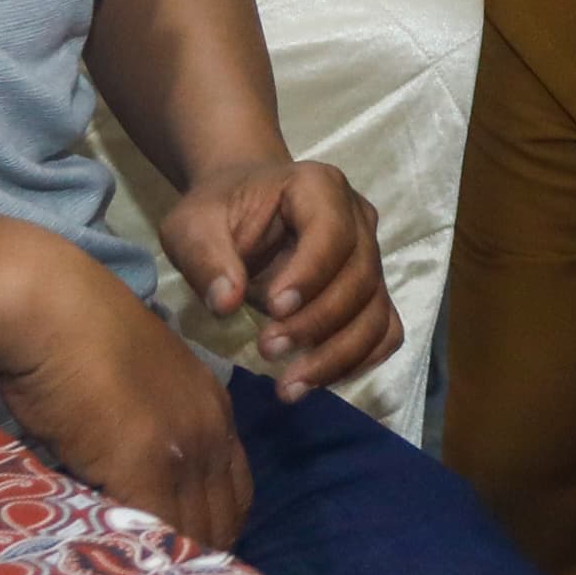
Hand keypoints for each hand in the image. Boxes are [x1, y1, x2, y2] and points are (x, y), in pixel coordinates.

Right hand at [0, 245, 255, 546]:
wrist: (51, 309)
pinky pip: (155, 533)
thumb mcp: (134, 385)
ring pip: (193, 534)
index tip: (185, 557)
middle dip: (197, 557)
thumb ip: (146, 433)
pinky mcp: (146, 468)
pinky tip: (119, 574)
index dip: (213, 529)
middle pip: (223, 520)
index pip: (235, 492)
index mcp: (214, 410)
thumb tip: (125, 480)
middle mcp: (212, 432)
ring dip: (169, 564)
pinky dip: (140, 557)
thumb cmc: (75, 340)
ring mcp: (184, 452)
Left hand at [165, 158, 396, 396]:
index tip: (273, 309)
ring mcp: (371, 257)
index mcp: (319, 187)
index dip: (310, 273)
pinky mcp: (371, 292)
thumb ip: (205, 257)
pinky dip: (357, 361)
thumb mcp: (193, 225)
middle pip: (360, 277)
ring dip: (337, 356)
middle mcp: (358, 219)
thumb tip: (225, 303)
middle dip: (317, 323)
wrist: (242, 208)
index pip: (333, 231)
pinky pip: (383, 332)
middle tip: (267, 350)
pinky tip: (314, 381)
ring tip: (288, 386)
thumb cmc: (219, 211)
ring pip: (376, 313)